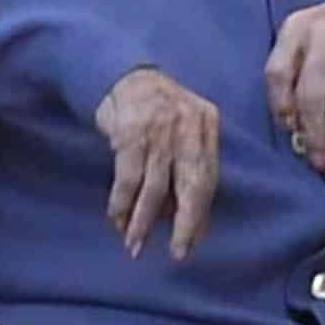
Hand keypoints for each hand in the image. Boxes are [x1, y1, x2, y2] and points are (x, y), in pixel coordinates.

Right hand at [95, 68, 219, 259]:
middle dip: (184, 224)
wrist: (121, 73)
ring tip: (134, 244)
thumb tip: (195, 224)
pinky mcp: (131, 133)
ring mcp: (160, 130)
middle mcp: (188, 126)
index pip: (208, 178)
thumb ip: (189, 169)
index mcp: (206, 124)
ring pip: (156, 187)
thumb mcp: (182, 129)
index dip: (201, 213)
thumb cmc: (155, 109)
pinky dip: (121, 203)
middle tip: (177, 251)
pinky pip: (128, 179)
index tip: (192, 241)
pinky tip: (117, 218)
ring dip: (142, 220)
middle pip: (192, 185)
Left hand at [264, 0, 324, 173]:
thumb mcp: (317, 34)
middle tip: (321, 163)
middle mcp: (321, 33)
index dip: (280, 107)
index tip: (292, 133)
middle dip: (315, 136)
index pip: (276, 73)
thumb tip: (297, 130)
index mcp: (296, 28)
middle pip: (309, 95)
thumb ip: (302, 72)